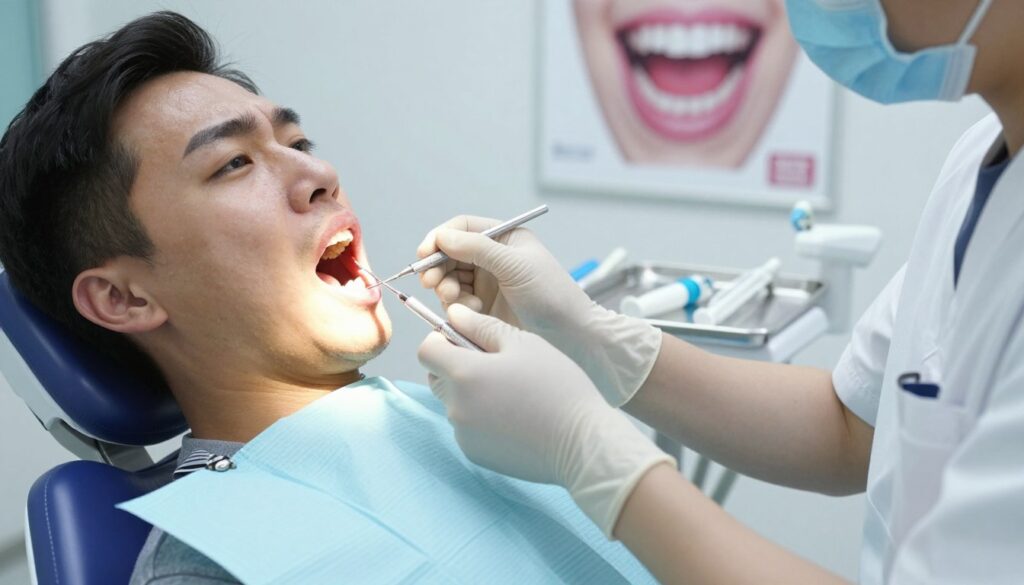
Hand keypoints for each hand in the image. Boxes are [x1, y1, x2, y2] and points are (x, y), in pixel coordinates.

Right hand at [417, 215, 663, 406]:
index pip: (462, 228)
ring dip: (445, 288)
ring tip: (453, 300)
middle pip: (450, 254)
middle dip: (438, 267)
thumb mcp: (515, 265)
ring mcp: (487, 283)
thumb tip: (443, 237)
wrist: (569, 335)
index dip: (440, 238)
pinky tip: (469, 313)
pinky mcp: (483, 308)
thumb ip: (478, 249)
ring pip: (450, 279)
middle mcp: (492, 258)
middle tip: (431, 282)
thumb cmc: (551, 294)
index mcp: (504, 238)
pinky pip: (456, 302)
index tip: (425, 253)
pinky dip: (456, 306)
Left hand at [418, 305, 673, 536]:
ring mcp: (463, 434)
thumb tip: (452, 313)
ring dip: (471, 393)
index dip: (442, 340)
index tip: (467, 340)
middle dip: (456, 366)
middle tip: (495, 365)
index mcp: (464, 373)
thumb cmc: (557, 386)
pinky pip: (467, 428)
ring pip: (454, 403)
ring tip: (511, 393)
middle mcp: (455, 406)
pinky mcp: (475, 454)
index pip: (427, 351)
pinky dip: (481, 419)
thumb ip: (482, 326)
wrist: (582, 443)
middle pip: (437, 378)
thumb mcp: (524, 344)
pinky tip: (514, 417)